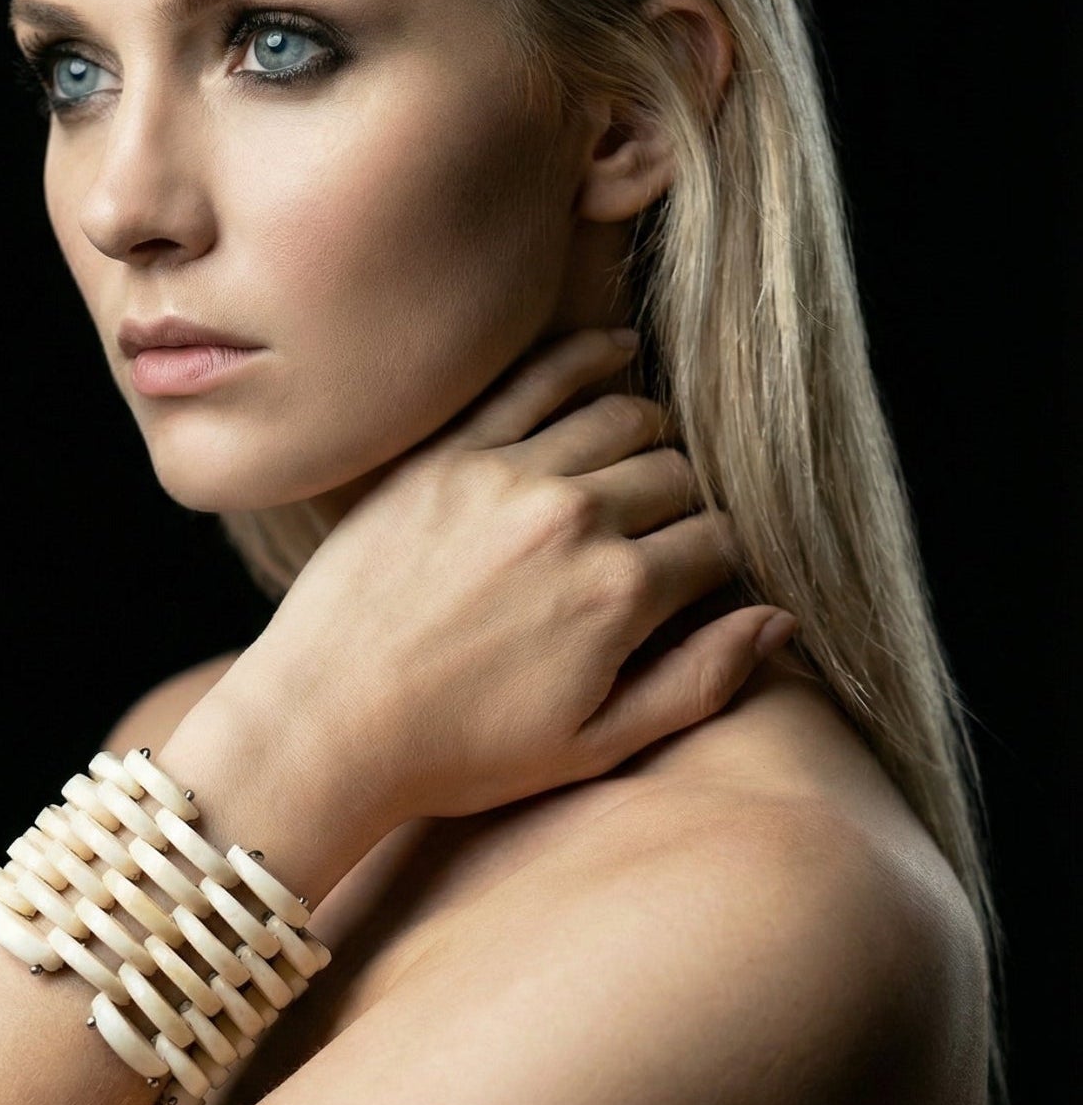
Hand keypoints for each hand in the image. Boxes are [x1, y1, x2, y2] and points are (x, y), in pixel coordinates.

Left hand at [215, 327, 796, 837]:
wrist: (325, 722)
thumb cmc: (458, 753)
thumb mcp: (592, 745)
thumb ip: (698, 682)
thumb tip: (780, 619)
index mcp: (619, 594)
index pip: (716, 543)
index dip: (720, 563)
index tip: (701, 579)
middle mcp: (573, 518)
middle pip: (675, 476)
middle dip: (687, 502)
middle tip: (666, 529)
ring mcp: (506, 476)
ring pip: (621, 418)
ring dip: (649, 434)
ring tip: (645, 459)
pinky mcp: (446, 454)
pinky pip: (534, 378)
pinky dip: (586, 356)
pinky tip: (614, 351)